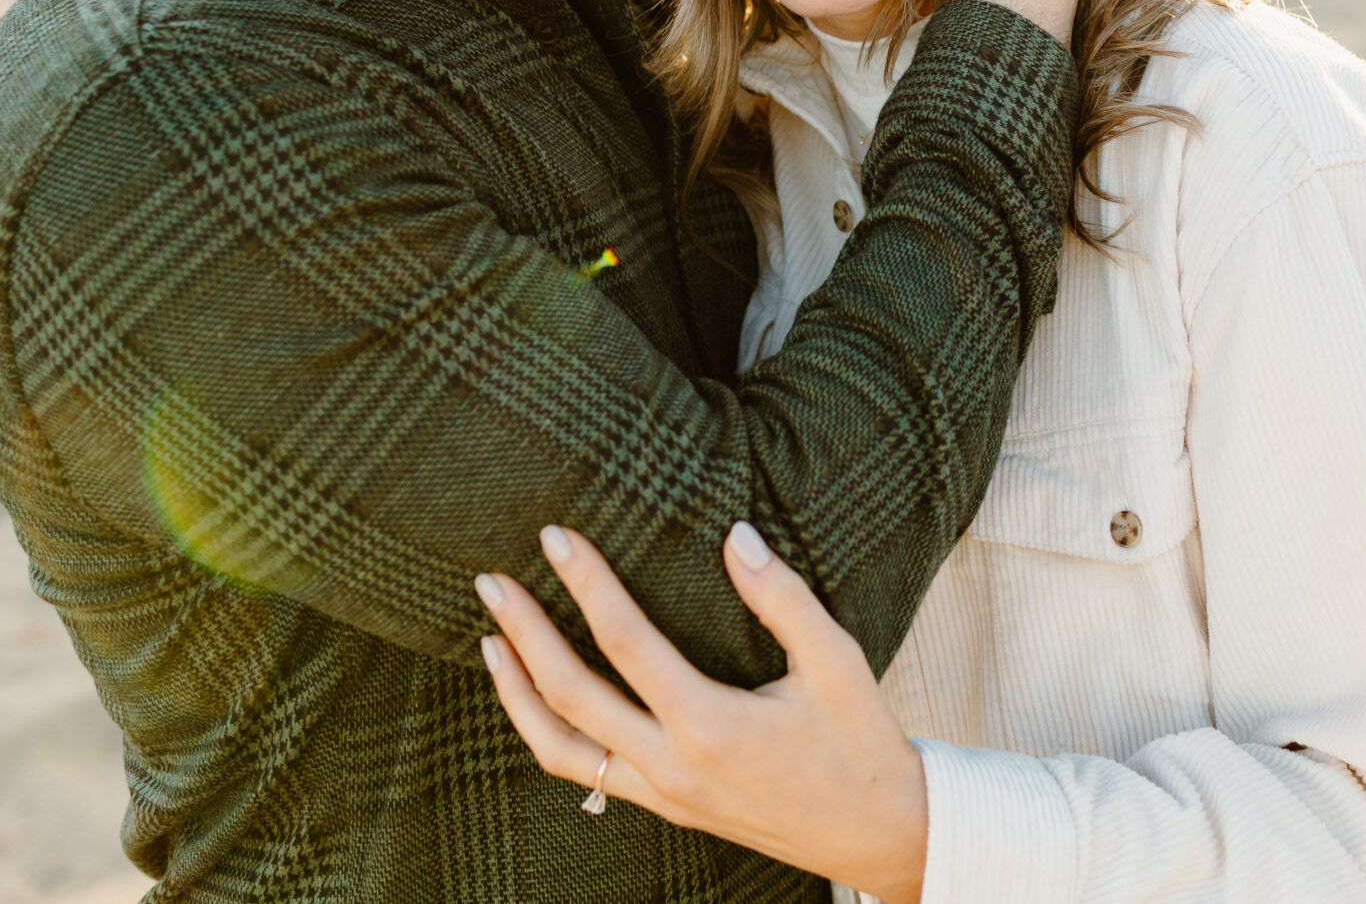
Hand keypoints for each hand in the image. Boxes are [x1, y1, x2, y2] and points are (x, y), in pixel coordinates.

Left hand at [477, 523, 928, 903]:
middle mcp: (672, 765)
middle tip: (491, 580)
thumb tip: (736, 535)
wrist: (875, 831)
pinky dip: (544, 732)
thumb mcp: (836, 660)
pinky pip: (581, 773)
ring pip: (558, 748)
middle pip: (569, 695)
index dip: (586, 582)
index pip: (625, 641)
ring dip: (515, 692)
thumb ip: (782, 598)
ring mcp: (661, 793)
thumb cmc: (858, 739)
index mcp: (711, 724)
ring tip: (490, 641)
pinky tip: (534, 697)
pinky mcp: (663, 806)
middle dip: (524, 633)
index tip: (556, 536)